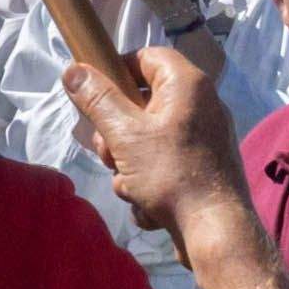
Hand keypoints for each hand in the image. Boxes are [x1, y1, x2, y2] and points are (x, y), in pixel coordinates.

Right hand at [57, 16, 250, 245]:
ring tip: (132, 185)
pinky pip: (161, 166)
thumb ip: (97, 100)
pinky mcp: (200, 169)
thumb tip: (73, 69)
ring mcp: (202, 139)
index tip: (94, 94)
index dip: (116, 70)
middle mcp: (200, 105)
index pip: (146, 57)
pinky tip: (149, 205)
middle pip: (141, 104)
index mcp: (187, 84)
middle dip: (116, 134)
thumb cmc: (171, 174)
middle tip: (111, 153)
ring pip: (145, 141)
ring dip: (128, 166)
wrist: (215, 231)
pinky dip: (149, 184)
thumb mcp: (125, 134)